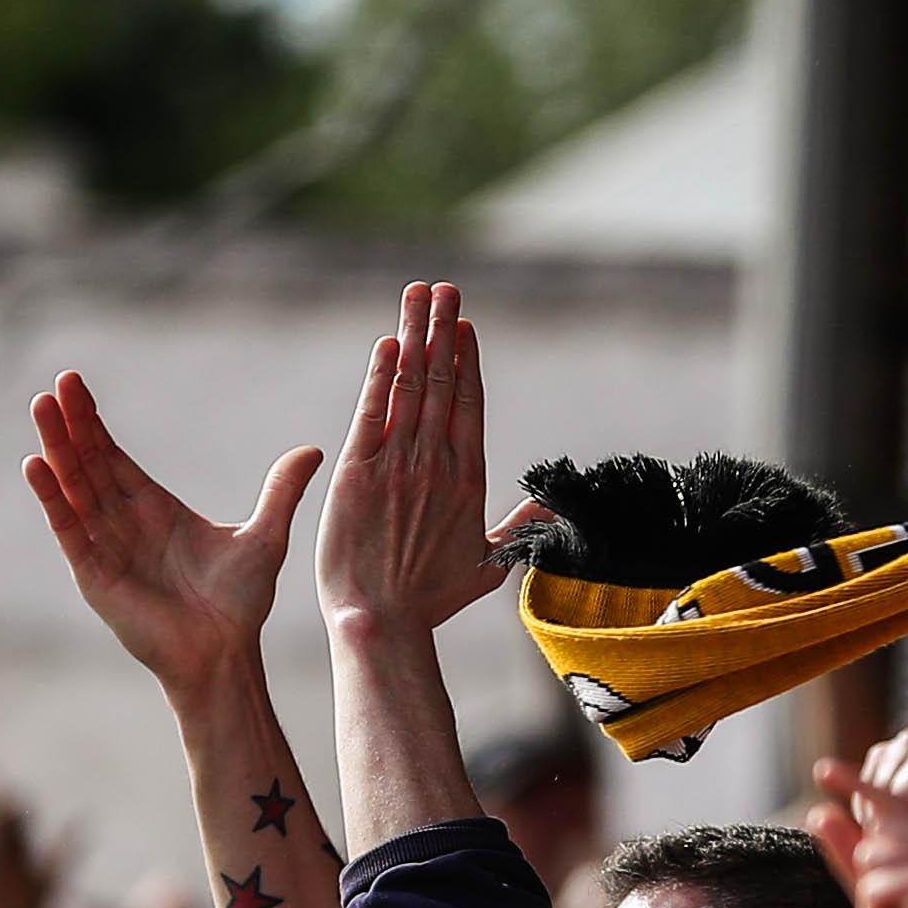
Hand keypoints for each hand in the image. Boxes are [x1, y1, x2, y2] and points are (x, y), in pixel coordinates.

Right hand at [23, 370, 324, 697]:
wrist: (224, 655)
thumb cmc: (240, 605)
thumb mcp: (265, 536)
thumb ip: (281, 491)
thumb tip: (313, 450)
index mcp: (155, 510)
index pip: (114, 457)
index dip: (95, 422)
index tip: (76, 384)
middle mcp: (123, 523)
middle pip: (89, 463)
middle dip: (72, 424)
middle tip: (58, 382)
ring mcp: (104, 547)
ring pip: (73, 488)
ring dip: (57, 449)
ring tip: (41, 407)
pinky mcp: (94, 574)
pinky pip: (68, 529)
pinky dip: (52, 498)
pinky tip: (37, 465)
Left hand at [313, 282, 509, 641]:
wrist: (381, 619)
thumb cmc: (430, 600)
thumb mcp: (487, 567)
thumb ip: (517, 529)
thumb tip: (551, 507)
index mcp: (467, 481)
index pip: (469, 406)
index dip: (467, 362)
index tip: (465, 327)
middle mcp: (435, 463)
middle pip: (443, 382)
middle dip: (444, 331)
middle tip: (446, 288)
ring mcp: (397, 464)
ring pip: (411, 386)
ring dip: (415, 335)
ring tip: (420, 294)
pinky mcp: (356, 471)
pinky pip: (373, 411)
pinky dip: (380, 375)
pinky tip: (387, 342)